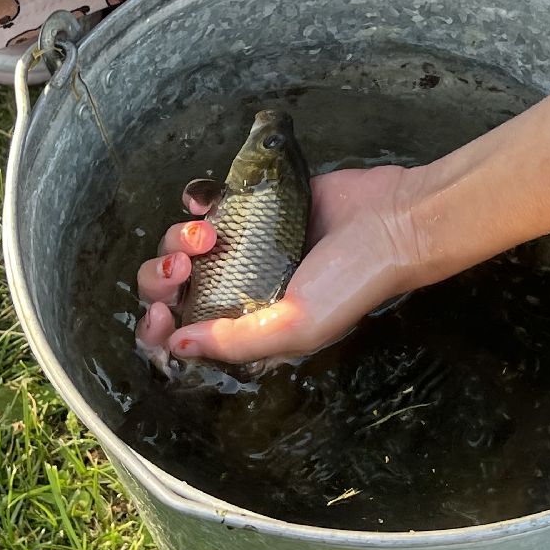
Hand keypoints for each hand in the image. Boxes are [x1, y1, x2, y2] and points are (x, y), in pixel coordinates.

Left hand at [135, 167, 426, 366]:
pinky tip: (203, 204)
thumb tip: (177, 346)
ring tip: (209, 233)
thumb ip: (235, 341)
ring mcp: (243, 246)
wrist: (390, 219)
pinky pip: (205, 205)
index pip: (184, 336)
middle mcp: (239, 289)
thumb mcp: (296, 326)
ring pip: (181, 245)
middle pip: (172, 289)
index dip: (159, 329)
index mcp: (247, 327)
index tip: (164, 312)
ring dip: (178, 238)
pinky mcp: (252, 205)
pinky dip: (194, 203)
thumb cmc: (350, 282)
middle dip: (163, 278)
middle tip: (186, 267)